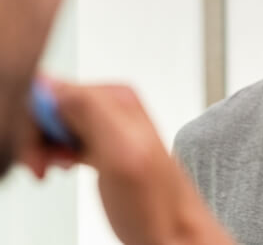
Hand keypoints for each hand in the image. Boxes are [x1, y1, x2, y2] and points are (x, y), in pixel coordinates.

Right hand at [20, 80, 233, 244]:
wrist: (174, 232)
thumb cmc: (157, 204)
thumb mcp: (123, 153)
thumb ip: (91, 113)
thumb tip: (55, 86)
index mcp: (117, 97)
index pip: (54, 90)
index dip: (36, 122)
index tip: (39, 152)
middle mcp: (114, 106)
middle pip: (51, 106)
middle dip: (38, 136)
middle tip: (43, 166)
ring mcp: (108, 127)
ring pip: (54, 123)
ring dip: (44, 147)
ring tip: (53, 169)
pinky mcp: (103, 145)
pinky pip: (64, 137)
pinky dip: (54, 153)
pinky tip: (64, 167)